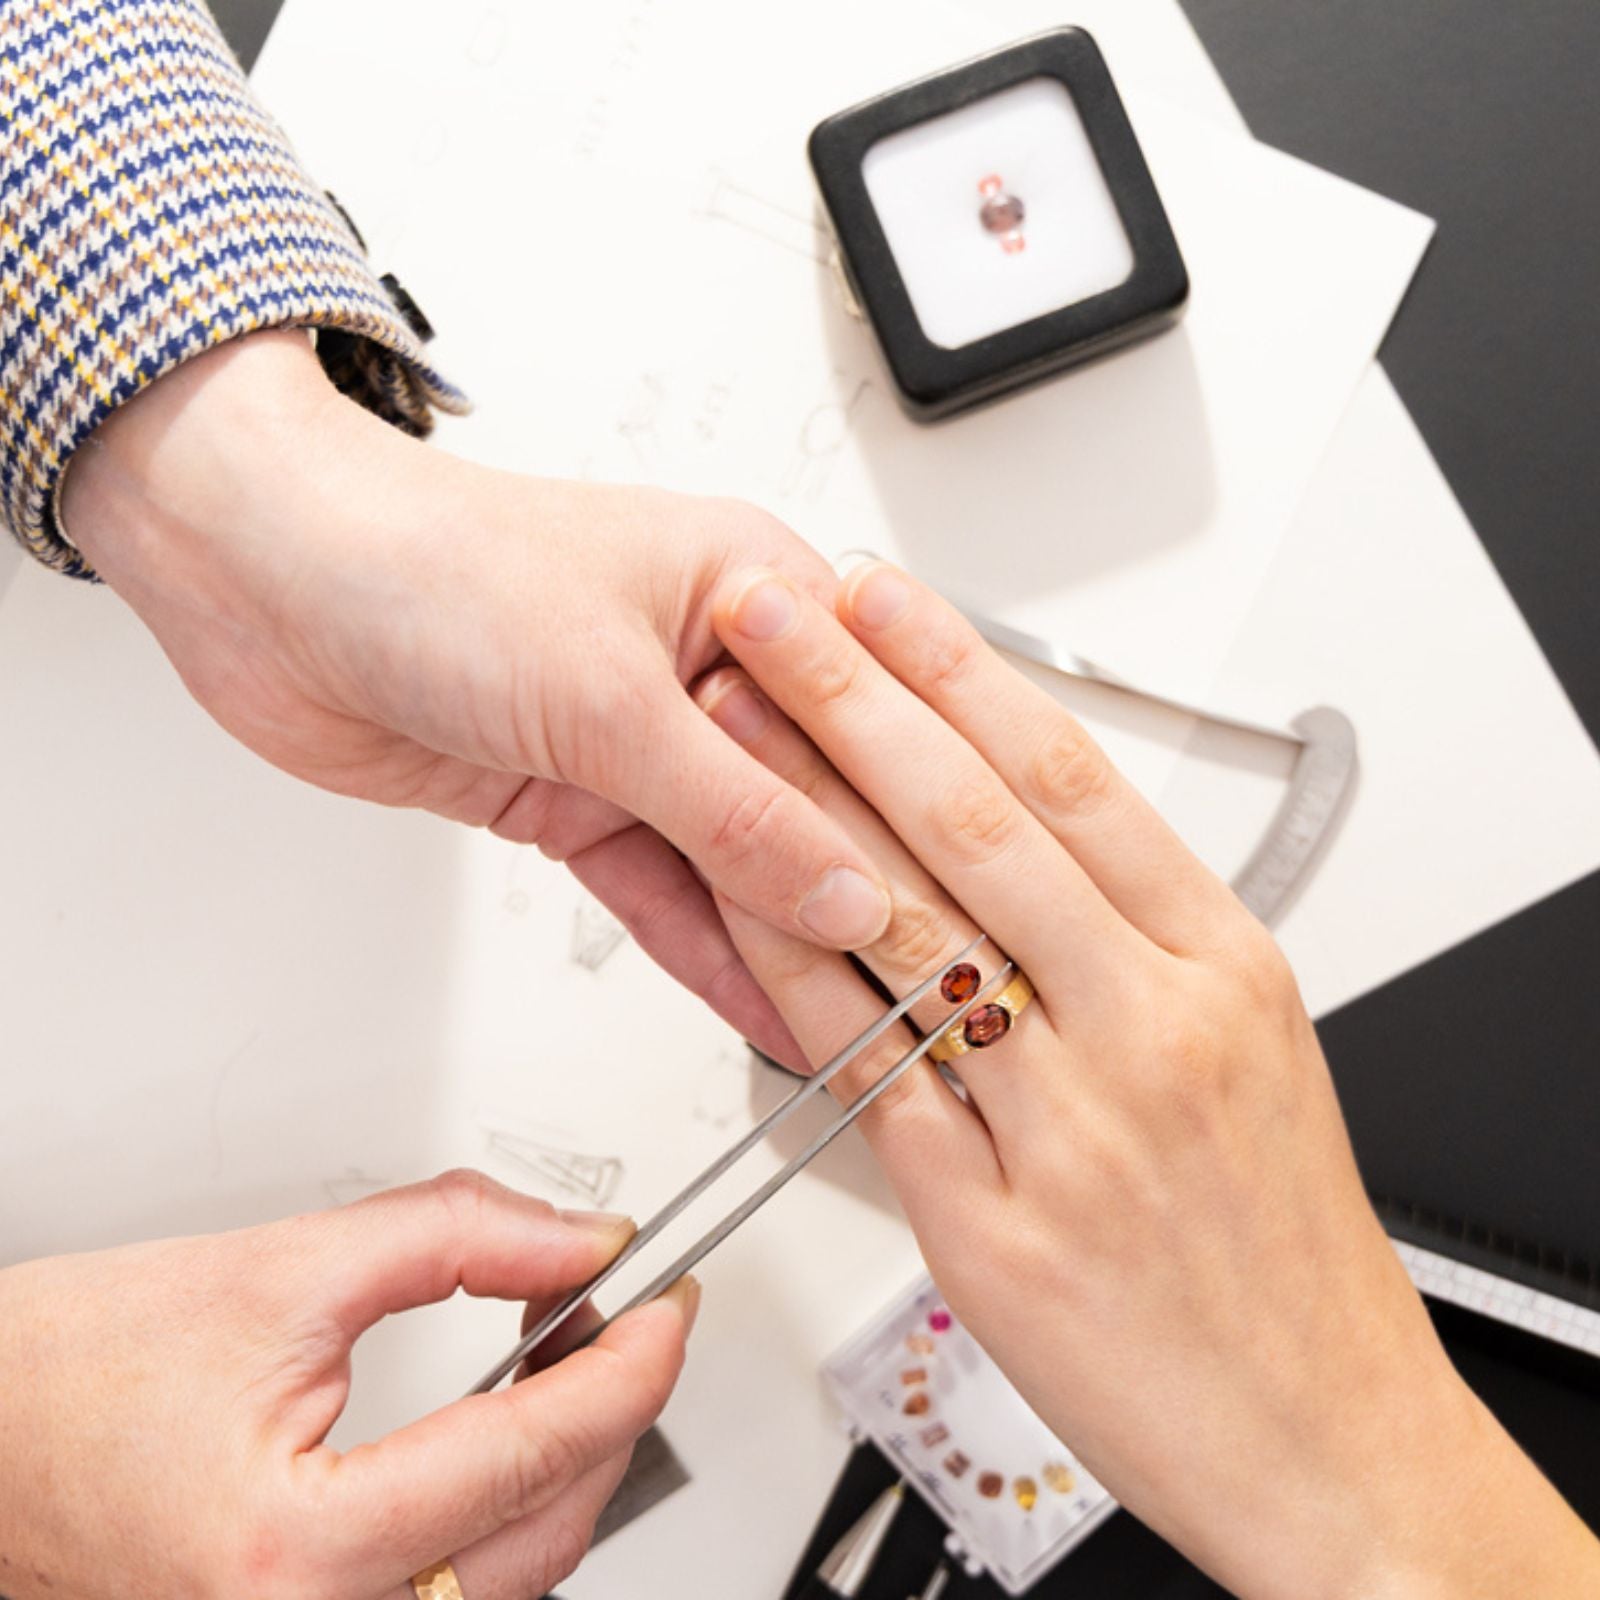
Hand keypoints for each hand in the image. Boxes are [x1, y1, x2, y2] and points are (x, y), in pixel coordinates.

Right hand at [0, 1171, 695, 1599]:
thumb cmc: (67, 1378)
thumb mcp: (279, 1270)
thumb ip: (456, 1239)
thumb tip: (580, 1240)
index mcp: (291, 1555)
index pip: (532, 1452)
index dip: (632, 1362)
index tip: (674, 1303)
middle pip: (545, 1531)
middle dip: (612, 1409)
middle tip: (633, 1310)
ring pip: (514, 1577)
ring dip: (567, 1462)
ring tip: (575, 1354)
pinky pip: (460, 1597)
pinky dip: (507, 1512)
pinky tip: (516, 1436)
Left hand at [60, 331, 891, 1061]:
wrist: (262, 583)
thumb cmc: (428, 561)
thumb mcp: (612, 692)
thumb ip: (739, 810)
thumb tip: (844, 893)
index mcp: (757, 592)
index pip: (878, 728)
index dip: (923, 828)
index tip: (966, 920)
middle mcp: (714, 664)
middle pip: (816, 803)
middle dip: (858, 899)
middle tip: (921, 997)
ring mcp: (646, 738)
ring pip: (741, 859)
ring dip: (787, 941)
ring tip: (857, 1026)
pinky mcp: (581, 796)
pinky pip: (665, 888)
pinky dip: (708, 949)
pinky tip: (762, 1004)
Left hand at [691, 561, 1599, 1599]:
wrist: (1324, 1431)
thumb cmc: (1282, 1246)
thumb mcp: (1250, 1052)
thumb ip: (1136, 943)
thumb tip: (1030, 844)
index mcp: (1220, 963)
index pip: (1071, 774)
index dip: (960, 670)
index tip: (886, 598)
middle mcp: (1151, 1025)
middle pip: (979, 821)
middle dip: (859, 699)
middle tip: (777, 611)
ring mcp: (1071, 1123)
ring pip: (914, 924)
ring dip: (804, 806)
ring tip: (731, 720)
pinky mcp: (992, 1221)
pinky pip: (869, 1067)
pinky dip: (794, 974)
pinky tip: (736, 899)